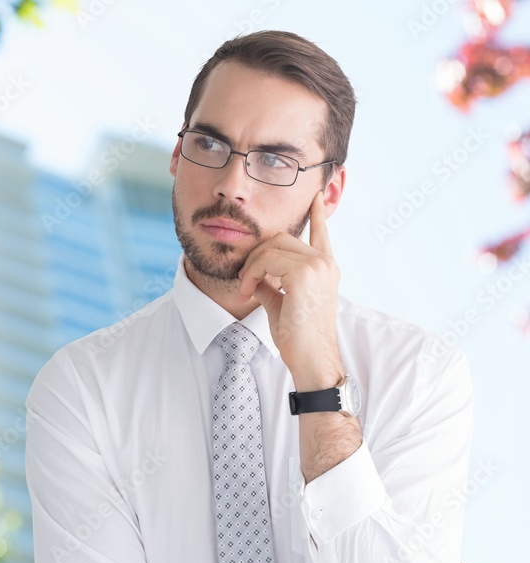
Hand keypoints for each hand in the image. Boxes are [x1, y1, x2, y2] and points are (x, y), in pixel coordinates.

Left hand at [236, 191, 341, 385]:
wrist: (310, 358)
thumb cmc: (298, 336)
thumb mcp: (281, 303)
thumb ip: (270, 283)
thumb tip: (253, 275)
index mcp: (326, 268)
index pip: (322, 233)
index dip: (318, 214)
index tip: (316, 197)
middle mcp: (325, 263)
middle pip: (281, 238)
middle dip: (256, 255)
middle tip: (244, 279)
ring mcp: (317, 266)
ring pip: (271, 247)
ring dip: (251, 266)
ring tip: (246, 288)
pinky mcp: (304, 274)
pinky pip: (266, 261)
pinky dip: (251, 274)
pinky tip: (248, 292)